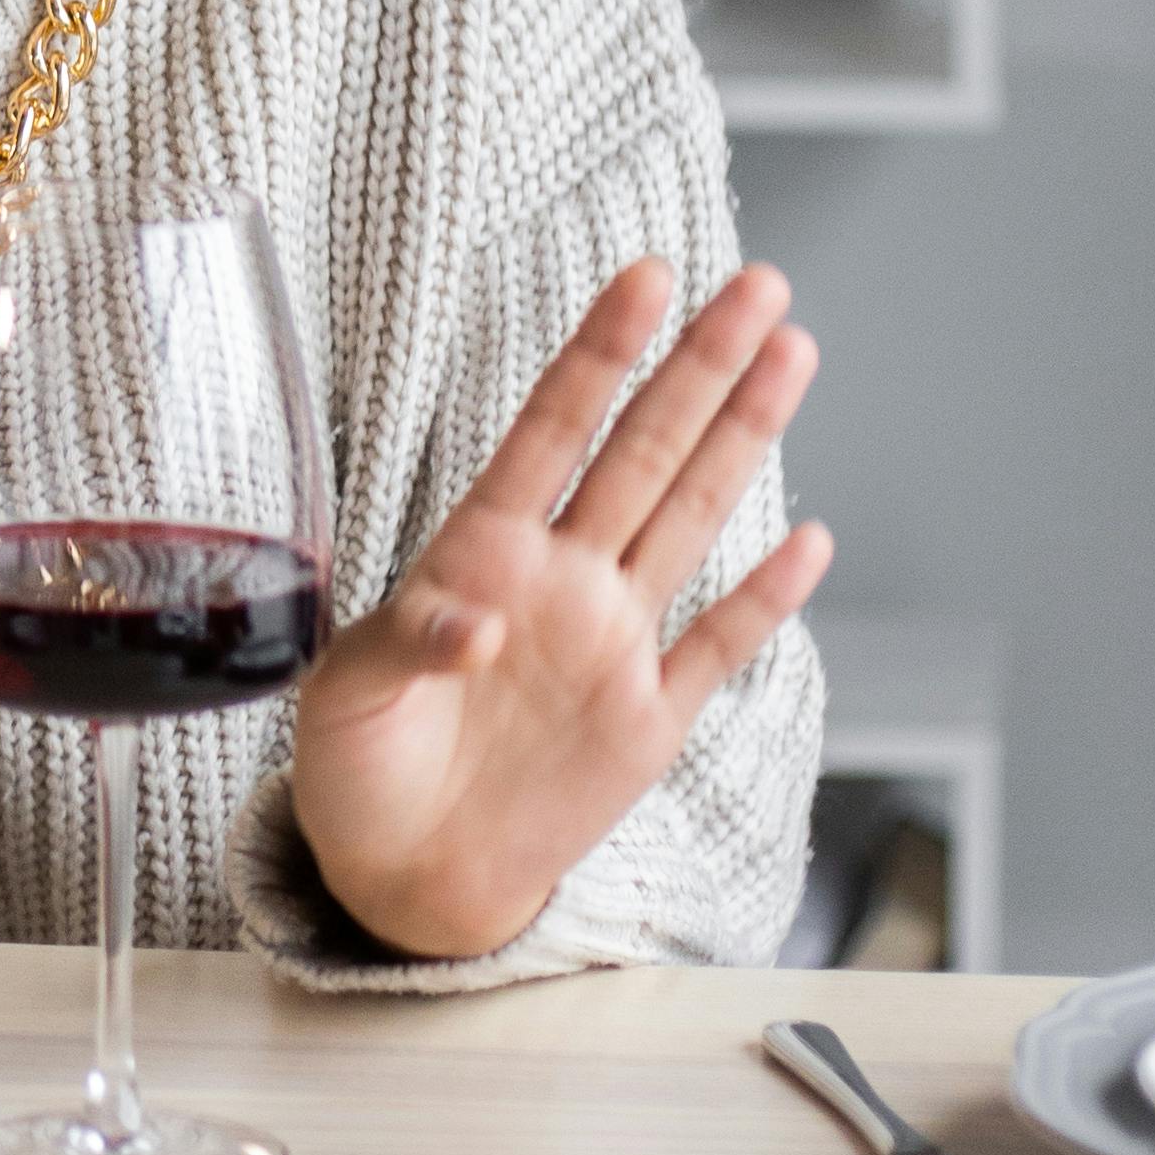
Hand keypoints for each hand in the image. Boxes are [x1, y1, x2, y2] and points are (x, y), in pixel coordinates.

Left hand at [284, 256, 827, 963]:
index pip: (551, 430)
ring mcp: (613, 643)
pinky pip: (716, 646)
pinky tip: (809, 540)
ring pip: (690, 517)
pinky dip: (763, 598)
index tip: (645, 278)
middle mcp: (561, 579)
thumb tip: (476, 623)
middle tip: (758, 283)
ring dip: (743, 438)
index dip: (599, 354)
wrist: (402, 876)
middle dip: (701, 365)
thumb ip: (406, 645)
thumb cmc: (356, 767)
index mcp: (481, 554)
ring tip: (792, 353)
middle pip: (644, 450)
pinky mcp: (648, 721)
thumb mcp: (345, 696)